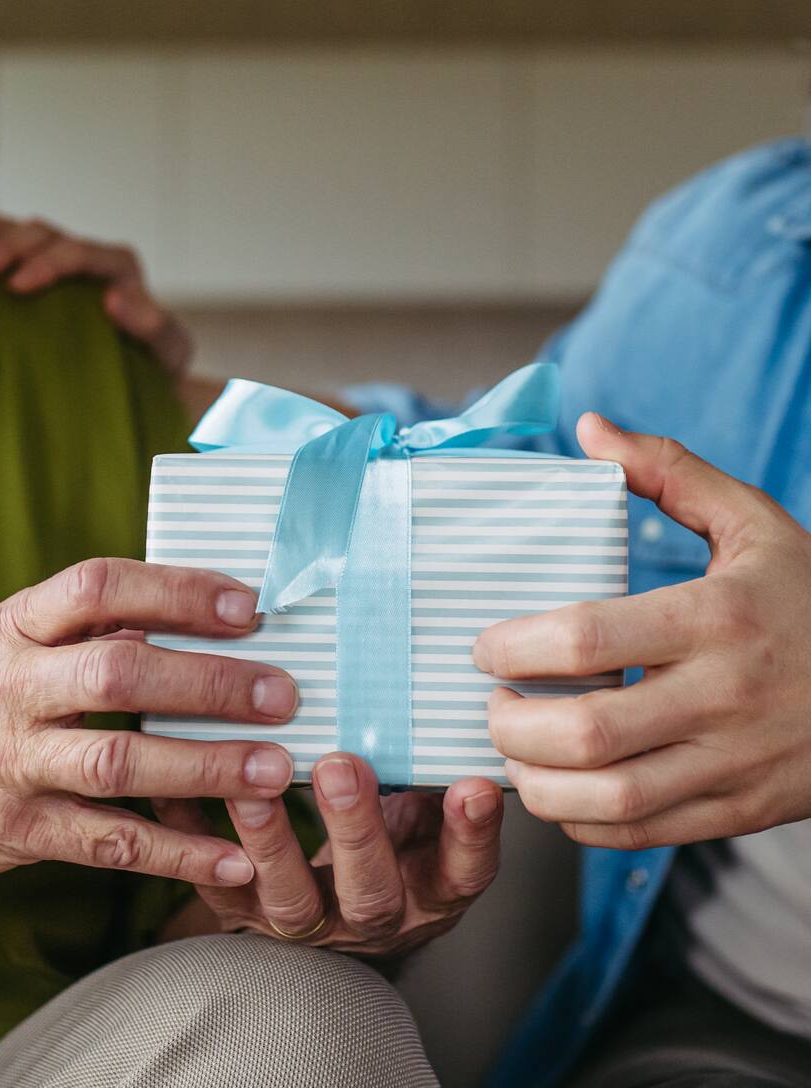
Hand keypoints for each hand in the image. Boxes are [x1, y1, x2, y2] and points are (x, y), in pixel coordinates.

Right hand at [0, 207, 192, 377]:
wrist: (144, 375)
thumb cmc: (157, 367)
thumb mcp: (169, 351)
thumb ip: (154, 326)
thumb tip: (114, 300)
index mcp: (118, 267)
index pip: (79, 252)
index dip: (47, 263)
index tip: (17, 287)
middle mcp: (87, 255)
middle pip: (43, 235)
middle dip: (7, 247)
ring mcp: (59, 260)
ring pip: (20, 229)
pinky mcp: (36, 271)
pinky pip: (7, 240)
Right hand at [0, 559, 300, 886]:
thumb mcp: (17, 641)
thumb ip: (94, 628)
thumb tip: (209, 613)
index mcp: (16, 626)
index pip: (96, 588)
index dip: (173, 591)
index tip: (246, 606)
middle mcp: (9, 689)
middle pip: (116, 676)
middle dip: (207, 683)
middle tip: (281, 692)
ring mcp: (11, 763)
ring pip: (117, 764)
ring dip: (203, 768)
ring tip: (274, 768)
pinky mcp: (21, 831)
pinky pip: (108, 844)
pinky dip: (176, 854)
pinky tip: (234, 860)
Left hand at [155, 756, 501, 956]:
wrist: (330, 904)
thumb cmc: (387, 834)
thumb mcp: (420, 811)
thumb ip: (424, 771)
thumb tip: (431, 691)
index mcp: (429, 888)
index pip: (463, 872)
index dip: (470, 835)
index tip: (468, 786)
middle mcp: (372, 916)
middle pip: (371, 892)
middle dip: (356, 830)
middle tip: (343, 767)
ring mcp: (305, 921)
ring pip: (289, 900)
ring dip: (271, 841)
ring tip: (254, 789)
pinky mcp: (241, 911)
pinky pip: (213, 880)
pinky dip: (190, 833)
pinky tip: (173, 790)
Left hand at [475, 413, 810, 849]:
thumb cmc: (808, 598)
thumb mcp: (753, 522)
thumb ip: (669, 472)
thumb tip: (589, 429)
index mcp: (716, 617)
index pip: (589, 639)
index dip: (515, 648)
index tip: (484, 647)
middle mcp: (724, 695)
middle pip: (589, 733)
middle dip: (513, 725)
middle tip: (491, 702)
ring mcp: (735, 761)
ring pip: (611, 797)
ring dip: (537, 782)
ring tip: (513, 749)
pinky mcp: (741, 808)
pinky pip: (643, 833)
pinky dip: (582, 820)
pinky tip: (558, 788)